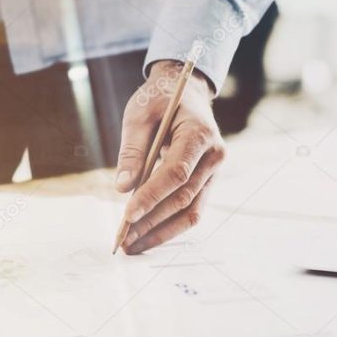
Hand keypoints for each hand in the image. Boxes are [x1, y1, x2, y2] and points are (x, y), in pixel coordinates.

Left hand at [116, 60, 225, 253]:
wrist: (186, 92)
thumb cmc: (160, 100)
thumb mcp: (139, 115)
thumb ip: (132, 150)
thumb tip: (122, 189)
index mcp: (200, 134)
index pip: (177, 173)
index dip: (152, 196)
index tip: (127, 215)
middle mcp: (214, 156)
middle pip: (184, 197)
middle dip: (152, 221)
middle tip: (123, 239)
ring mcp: (213, 171)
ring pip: (191, 211)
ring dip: (161, 231)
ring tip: (133, 245)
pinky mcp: (206, 181)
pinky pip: (191, 209)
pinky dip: (169, 225)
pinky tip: (147, 235)